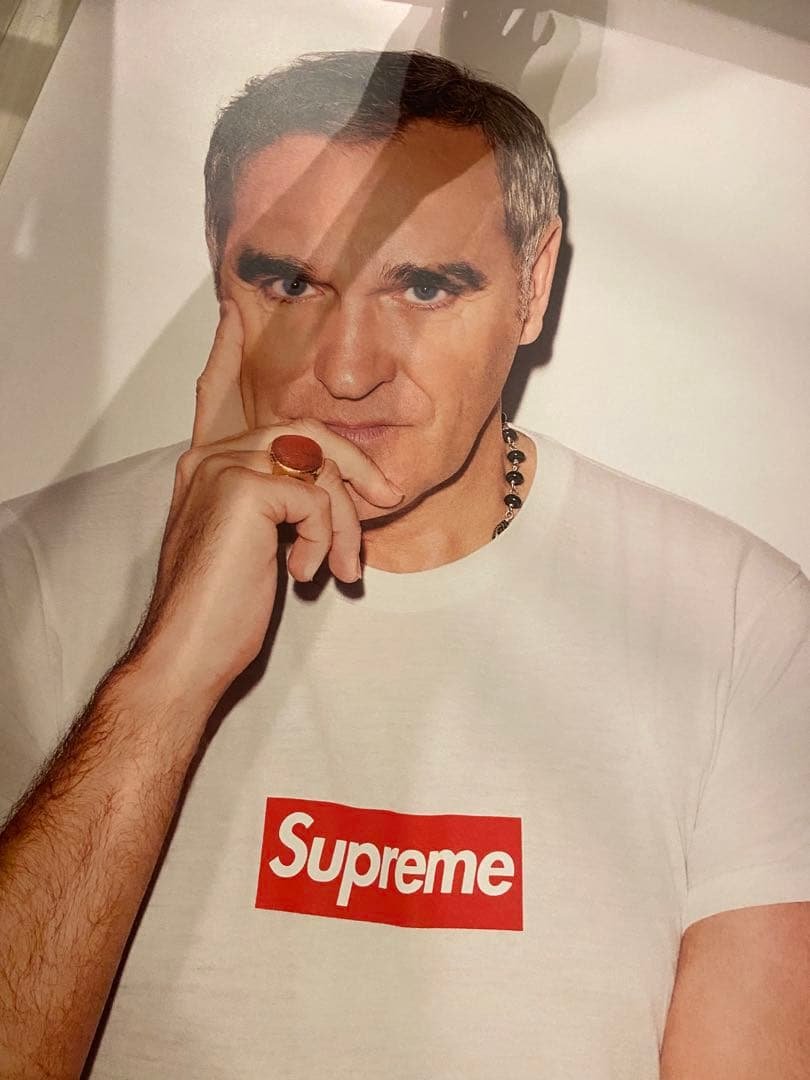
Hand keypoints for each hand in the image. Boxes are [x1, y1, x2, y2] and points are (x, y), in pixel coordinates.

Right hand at [132, 300, 402, 700]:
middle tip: (390, 499)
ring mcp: (223, 467)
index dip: (227, 353)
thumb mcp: (255, 545)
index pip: (217, 394)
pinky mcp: (245, 489)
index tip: (232, 310)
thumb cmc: (220, 610)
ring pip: (319, 465)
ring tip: (344, 568)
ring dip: (347, 520)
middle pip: (304, 431)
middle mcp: (208, 456)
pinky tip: (305, 574)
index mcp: (204, 464)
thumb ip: (277, 505)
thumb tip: (329, 491)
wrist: (188, 654)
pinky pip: (319, 498)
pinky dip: (328, 539)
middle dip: (356, 467)